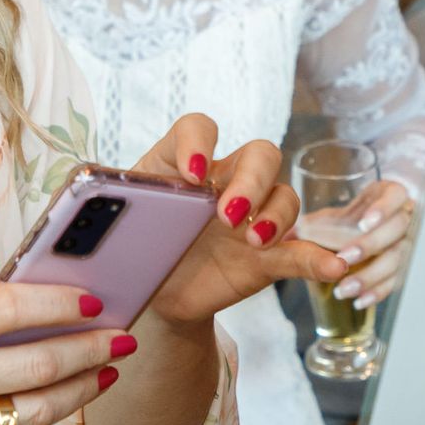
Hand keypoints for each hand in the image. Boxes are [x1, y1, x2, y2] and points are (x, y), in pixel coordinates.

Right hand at [0, 242, 134, 424]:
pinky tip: (45, 398)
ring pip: (36, 409)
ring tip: (108, 371)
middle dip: (92, 348)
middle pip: (39, 363)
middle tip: (123, 336)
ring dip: (82, 389)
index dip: (60, 303)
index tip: (93, 299)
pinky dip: (27, 415)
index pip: (11, 308)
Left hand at [128, 114, 347, 326]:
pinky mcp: (268, 257)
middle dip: (251, 179)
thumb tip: (90, 221)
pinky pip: (301, 251)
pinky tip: (334, 267)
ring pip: (284, 195)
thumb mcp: (117, 226)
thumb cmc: (132, 247)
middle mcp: (225, 182)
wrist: (152, 295)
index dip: (199, 143)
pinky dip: (319, 258)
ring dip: (275, 215)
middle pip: (259, 154)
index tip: (193, 175)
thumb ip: (109, 215)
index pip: (199, 128)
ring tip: (252, 241)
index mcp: (184, 165)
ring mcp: (252, 218)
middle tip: (228, 213)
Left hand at [319, 179, 413, 309]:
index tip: (363, 223)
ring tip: (344, 288)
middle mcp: (401, 219)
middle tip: (345, 258)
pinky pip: (395, 282)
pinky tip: (359, 301)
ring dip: (372, 275)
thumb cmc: (346, 220)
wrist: (360, 235)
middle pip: (398, 229)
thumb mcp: (329, 217)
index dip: (384, 208)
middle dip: (372, 244)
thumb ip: (308, 225)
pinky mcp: (400, 268)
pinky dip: (377, 292)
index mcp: (387, 196)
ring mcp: (404, 244)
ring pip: (398, 259)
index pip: (396, 195)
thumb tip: (278, 236)